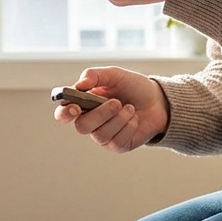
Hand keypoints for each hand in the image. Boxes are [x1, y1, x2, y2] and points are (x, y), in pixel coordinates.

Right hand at [53, 67, 168, 152]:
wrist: (158, 100)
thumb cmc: (133, 87)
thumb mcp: (114, 75)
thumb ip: (94, 75)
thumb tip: (80, 83)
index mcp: (83, 104)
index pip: (63, 114)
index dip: (64, 113)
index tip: (75, 107)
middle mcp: (90, 121)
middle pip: (81, 126)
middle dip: (100, 114)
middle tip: (116, 102)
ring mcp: (103, 136)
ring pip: (100, 134)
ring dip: (118, 119)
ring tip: (130, 108)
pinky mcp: (117, 145)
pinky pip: (116, 141)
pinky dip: (128, 127)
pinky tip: (134, 119)